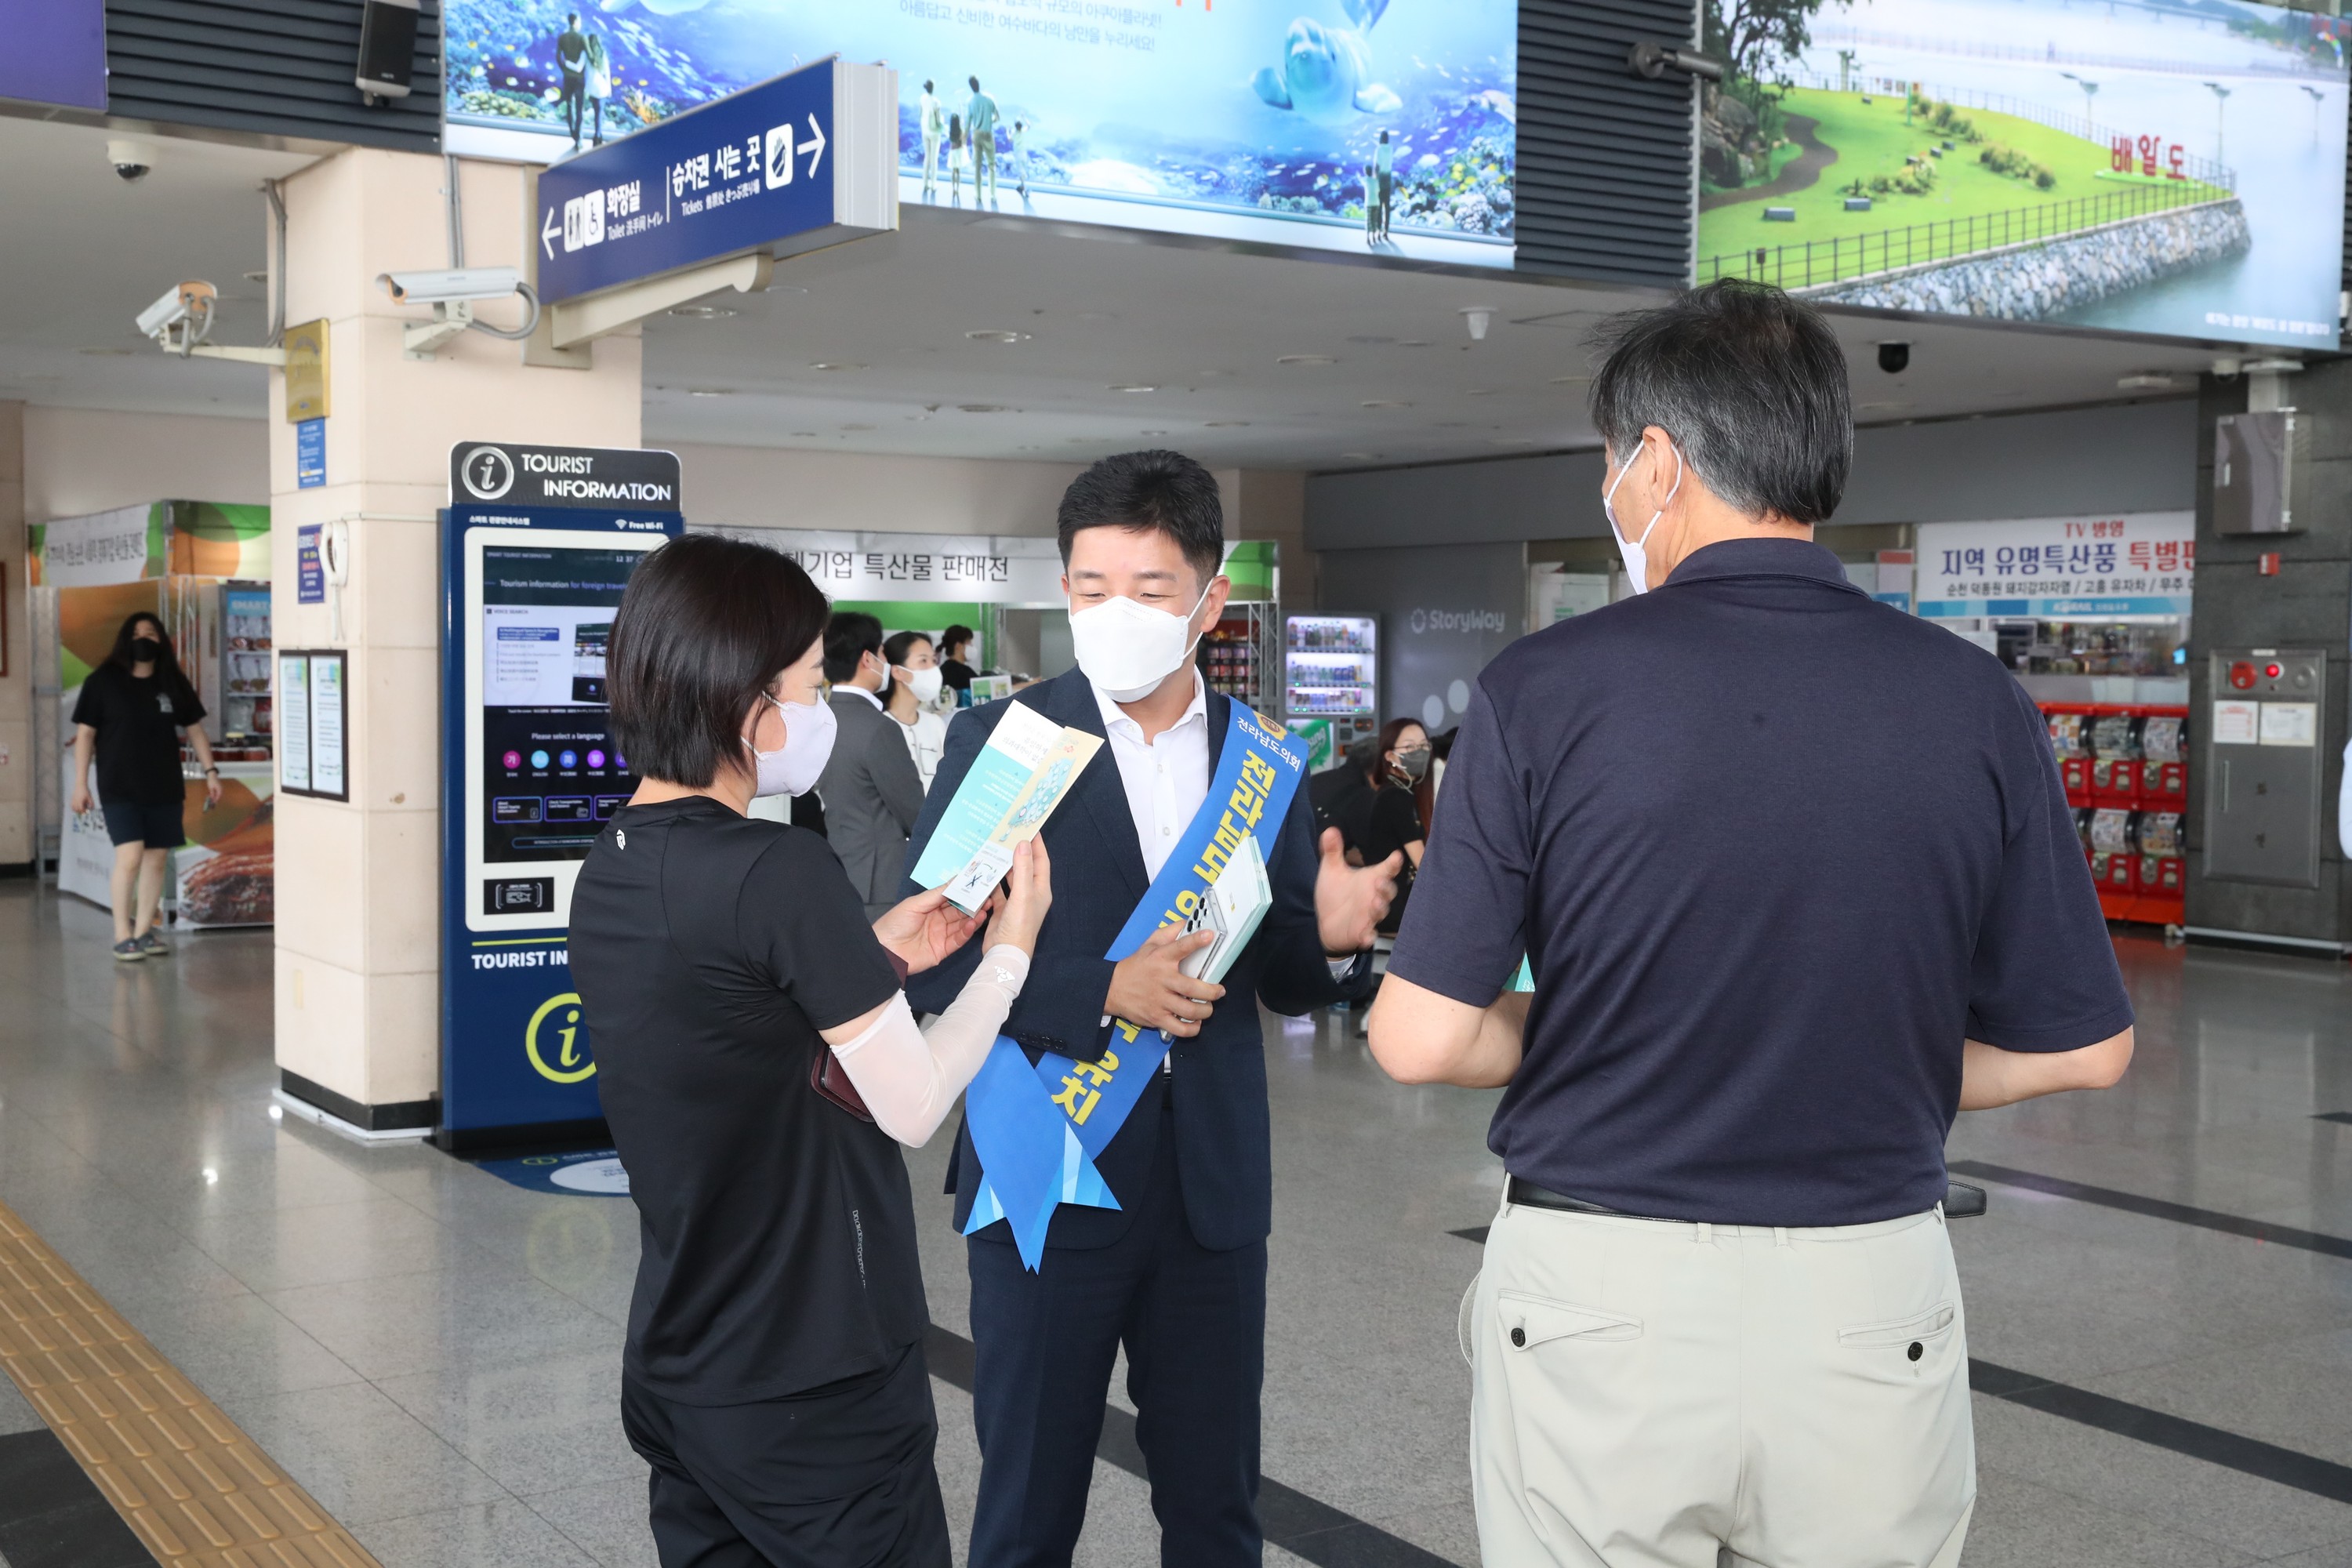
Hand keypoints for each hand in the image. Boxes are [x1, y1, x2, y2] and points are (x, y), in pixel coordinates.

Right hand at [70, 785, 90, 816]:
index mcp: (80, 801)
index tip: (87, 812)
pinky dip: (74, 808)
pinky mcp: (72, 799)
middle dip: (81, 812)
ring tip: (81, 809)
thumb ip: (91, 803)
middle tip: (85, 811)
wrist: (80, 786)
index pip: (81, 809)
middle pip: (77, 810)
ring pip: (73, 808)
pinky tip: (78, 807)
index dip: (84, 811)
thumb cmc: (86, 791)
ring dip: (77, 810)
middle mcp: (76, 801)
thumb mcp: (90, 797)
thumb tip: (92, 809)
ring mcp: (73, 801)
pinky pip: (72, 806)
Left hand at [204, 775, 222, 808]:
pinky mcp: (219, 787)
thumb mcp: (210, 788)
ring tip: (213, 799)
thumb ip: (212, 793)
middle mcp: (221, 789)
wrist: (212, 775)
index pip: (218, 796)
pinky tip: (213, 795)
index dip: (216, 800)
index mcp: (219, 789)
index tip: (213, 803)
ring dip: (216, 797)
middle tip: (213, 802)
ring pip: (219, 794)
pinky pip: (218, 792)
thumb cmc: (211, 781)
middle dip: (216, 799)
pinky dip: (216, 794)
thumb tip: (212, 798)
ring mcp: (221, 788)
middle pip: (219, 795)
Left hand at [872, 886, 986, 974]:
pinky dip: (967, 932)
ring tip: (985, 909)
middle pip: (960, 911)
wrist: (884, 951)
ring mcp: (941, 935)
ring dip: (974, 917)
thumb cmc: (894, 924)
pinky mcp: (943, 950)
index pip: (952, 898)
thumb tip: (956, 880)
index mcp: (930, 907)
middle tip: (988, 897)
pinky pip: (958, 940)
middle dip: (974, 904)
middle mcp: (938, 920)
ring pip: (962, 925)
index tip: (979, 885)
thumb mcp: (915, 904)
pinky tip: (973, 923)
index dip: (965, 892)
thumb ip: (937, 894)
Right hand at [984, 839, 1052, 955]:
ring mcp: (1015, 903)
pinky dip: (991, 882)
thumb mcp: (1022, 894)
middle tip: (1007, 836)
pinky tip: (983, 872)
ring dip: (1003, 866)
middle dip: (1018, 852)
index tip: (1029, 828)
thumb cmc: (1019, 925)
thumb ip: (1022, 868)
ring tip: (994, 849)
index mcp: (1040, 890)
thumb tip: (1023, 844)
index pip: (1040, 861)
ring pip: (1010, 879)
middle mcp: (1030, 895)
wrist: (1005, 953)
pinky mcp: (1002, 910)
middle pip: (1025, 867)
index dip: (1036, 844)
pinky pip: (997, 892)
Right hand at [1105, 922, 1221, 1037]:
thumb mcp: (1148, 944)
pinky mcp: (1156, 1018)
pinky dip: (1192, 1029)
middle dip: (1212, 992)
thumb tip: (1186, 923)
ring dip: (1205, 1011)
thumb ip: (1168, 933)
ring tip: (1208, 1007)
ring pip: (1189, 1011)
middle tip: (1219, 991)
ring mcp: (1159, 1001)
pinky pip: (1179, 1028)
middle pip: (1193, 989)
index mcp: (1161, 959)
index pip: (1180, 947)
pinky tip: (1195, 1023)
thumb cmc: (1135, 967)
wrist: (1111, 989)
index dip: (1196, 941)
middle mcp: (1162, 980)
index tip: (1209, 936)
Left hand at [1315, 827, 1397, 955]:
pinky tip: (1366, 937)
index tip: (1396, 856)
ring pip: (1381, 911)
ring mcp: (1370, 915)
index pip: (1386, 869)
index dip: (1393, 863)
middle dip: (1386, 887)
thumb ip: (1332, 852)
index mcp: (1370, 879)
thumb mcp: (1331, 871)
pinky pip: (1370, 935)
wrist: (1326, 924)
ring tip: (1374, 901)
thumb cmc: (1335, 894)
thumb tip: (1329, 830)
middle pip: (1388, 890)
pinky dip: (1369, 936)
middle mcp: (1374, 896)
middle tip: (1379, 881)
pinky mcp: (1363, 932)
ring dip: (1379, 907)